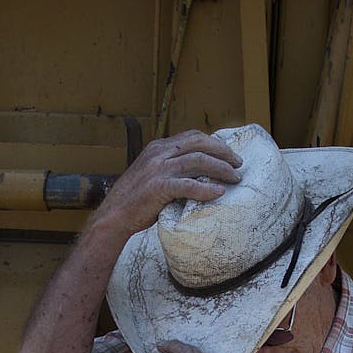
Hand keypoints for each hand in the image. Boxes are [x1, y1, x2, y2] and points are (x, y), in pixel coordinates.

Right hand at [92, 129, 243, 240]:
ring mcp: (158, 169)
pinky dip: (207, 189)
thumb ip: (172, 167)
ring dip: (221, 169)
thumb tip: (201, 171)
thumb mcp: (153, 174)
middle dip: (223, 152)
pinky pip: (189, 185)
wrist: (114, 215)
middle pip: (199, 143)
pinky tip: (218, 193)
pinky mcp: (159, 187)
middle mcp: (158, 153)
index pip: (192, 137)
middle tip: (238, 164)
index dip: (214, 144)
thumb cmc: (137, 199)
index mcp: (158, 148)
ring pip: (198, 161)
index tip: (229, 154)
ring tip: (235, 178)